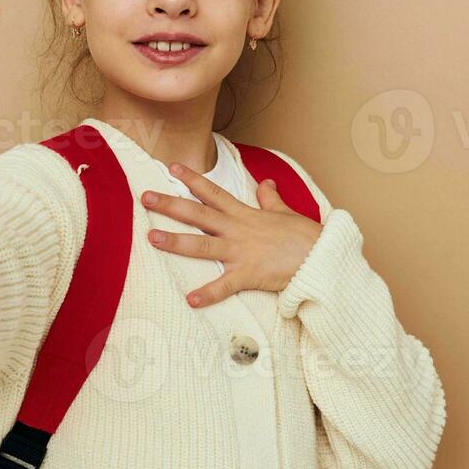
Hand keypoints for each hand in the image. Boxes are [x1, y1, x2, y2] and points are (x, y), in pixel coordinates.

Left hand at [142, 163, 321, 307]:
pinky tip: (190, 300)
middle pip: (198, 214)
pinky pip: (224, 286)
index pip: (213, 192)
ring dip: (176, 242)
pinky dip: (208, 294)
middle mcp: (238, 230)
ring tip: (152, 238)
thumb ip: (270, 199)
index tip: (171, 168)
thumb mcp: (286, 212)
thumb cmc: (306, 237)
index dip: (191, 179)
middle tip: (145, 197)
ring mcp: (241, 252)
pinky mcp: (249, 274)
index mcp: (245, 214)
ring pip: (202, 245)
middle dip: (170, 205)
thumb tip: (266, 183)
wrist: (323, 258)